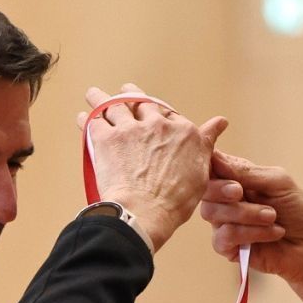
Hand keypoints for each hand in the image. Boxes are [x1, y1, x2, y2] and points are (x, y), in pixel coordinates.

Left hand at [79, 84, 224, 250]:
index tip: (154, 111)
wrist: (146, 211)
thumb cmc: (175, 199)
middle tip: (125, 91)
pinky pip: (93, 122)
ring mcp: (131, 129)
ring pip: (113, 105)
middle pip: (142, 102)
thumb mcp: (202, 169)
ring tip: (94, 93)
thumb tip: (220, 123)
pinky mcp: (107, 139)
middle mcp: (157, 124)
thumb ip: (206, 141)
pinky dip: (86, 118)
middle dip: (132, 95)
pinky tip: (82, 116)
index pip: (169, 114)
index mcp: (182, 131)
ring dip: (102, 98)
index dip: (159, 112)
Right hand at [200, 148, 302, 302]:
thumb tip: (215, 157)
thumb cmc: (297, 210)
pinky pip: (224, 236)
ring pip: (213, 213)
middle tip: (241, 192)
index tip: (221, 167)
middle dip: (222, 190)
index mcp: (235, 179)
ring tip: (272, 216)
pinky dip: (250, 233)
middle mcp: (225, 200)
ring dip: (246, 213)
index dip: (209, 166)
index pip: (211, 167)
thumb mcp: (277, 182)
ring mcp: (224, 223)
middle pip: (204, 190)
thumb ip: (245, 172)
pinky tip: (272, 233)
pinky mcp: (226, 246)